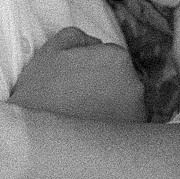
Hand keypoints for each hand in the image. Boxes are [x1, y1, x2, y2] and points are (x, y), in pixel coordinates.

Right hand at [11, 31, 148, 124]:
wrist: (40, 142)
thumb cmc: (41, 94)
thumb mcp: (49, 52)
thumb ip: (76, 36)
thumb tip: (93, 41)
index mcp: (117, 58)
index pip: (108, 56)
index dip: (88, 67)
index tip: (73, 81)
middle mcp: (135, 83)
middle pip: (121, 78)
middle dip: (103, 85)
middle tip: (77, 99)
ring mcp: (138, 111)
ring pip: (125, 101)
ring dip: (110, 105)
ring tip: (84, 117)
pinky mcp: (135, 136)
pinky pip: (127, 123)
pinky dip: (114, 125)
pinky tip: (93, 130)